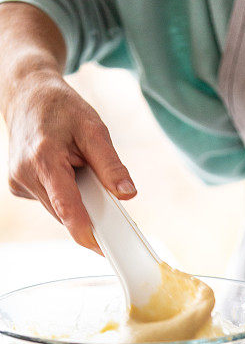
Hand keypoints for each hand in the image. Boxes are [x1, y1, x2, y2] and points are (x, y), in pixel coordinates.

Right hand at [6, 68, 135, 250]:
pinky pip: (50, 203)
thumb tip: (127, 194)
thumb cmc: (61, 109)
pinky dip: (63, 194)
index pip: (66, 205)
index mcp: (44, 158)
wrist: (28, 96)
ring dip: (75, 200)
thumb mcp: (94, 129)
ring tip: (77, 167)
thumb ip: (111, 165)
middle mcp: (25, 173)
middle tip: (103, 190)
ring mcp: (19, 182)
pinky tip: (62, 171)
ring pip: (58, 211)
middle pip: (65, 211)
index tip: (101, 247)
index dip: (85, 230)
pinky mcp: (18, 187)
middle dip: (89, 209)